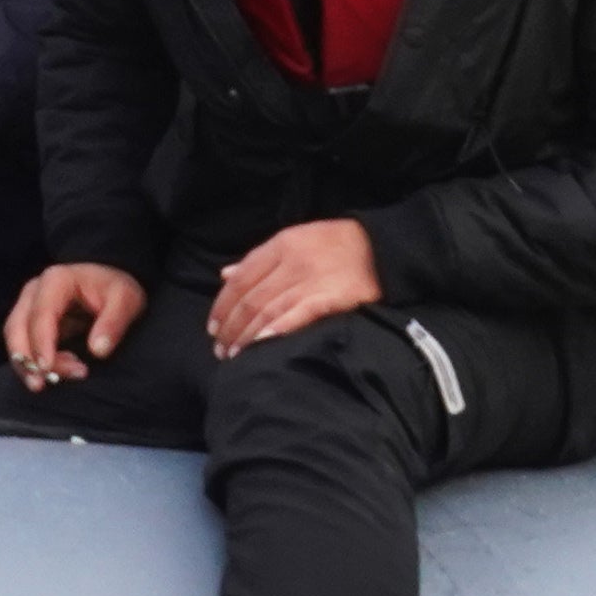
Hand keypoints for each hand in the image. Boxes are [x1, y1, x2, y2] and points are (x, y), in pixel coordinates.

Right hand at [1, 261, 148, 389]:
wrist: (111, 289)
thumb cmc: (116, 291)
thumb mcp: (126, 300)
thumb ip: (113, 323)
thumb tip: (98, 350)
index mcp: (57, 280)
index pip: (41, 314)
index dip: (41, 342)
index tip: (47, 368)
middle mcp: (36, 292)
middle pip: (17, 327)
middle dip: (26, 358)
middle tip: (43, 384)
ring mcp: (29, 307)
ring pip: (15, 340)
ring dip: (28, 365)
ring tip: (55, 382)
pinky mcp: (30, 325)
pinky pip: (23, 347)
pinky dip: (33, 365)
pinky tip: (57, 375)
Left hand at [208, 217, 381, 354]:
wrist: (383, 248)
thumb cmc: (336, 246)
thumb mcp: (295, 240)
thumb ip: (260, 259)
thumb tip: (225, 274)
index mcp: (281, 244)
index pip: (241, 278)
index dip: (222, 305)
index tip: (212, 327)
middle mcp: (292, 261)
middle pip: (251, 298)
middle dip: (231, 326)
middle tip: (220, 349)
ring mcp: (311, 279)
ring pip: (268, 310)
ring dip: (247, 335)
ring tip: (235, 355)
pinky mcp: (331, 297)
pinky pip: (297, 315)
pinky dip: (276, 330)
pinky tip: (261, 345)